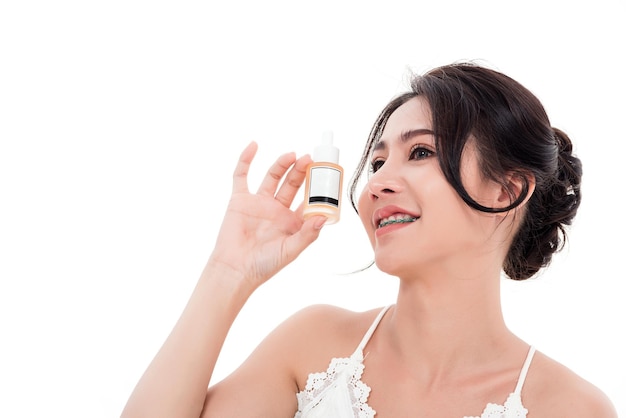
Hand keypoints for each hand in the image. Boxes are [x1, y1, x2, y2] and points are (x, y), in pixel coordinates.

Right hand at [207, 142, 325, 290]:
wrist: (235, 269)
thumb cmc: (264, 265)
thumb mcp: (291, 250)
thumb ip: (308, 234)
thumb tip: (324, 217)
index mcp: (292, 222)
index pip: (308, 199)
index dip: (317, 187)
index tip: (326, 174)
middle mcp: (277, 210)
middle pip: (292, 184)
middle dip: (301, 171)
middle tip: (310, 159)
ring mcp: (258, 203)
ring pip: (272, 177)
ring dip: (282, 165)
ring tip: (292, 155)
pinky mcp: (240, 200)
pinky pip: (241, 176)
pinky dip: (246, 160)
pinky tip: (254, 145)